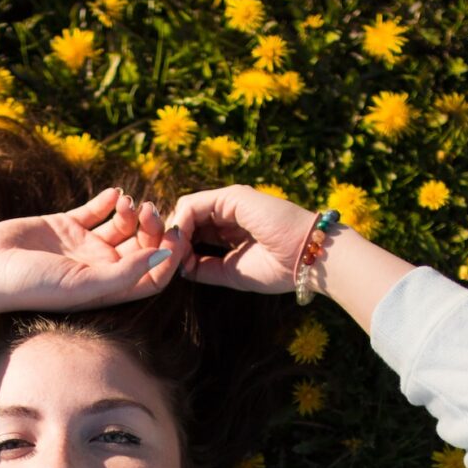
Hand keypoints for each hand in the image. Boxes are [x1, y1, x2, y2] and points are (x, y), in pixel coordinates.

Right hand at [0, 187, 185, 311]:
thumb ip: (125, 272)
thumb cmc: (32, 286)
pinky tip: (113, 193)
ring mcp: (82, 246)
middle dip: (152, 228)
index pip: (152, 276)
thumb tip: (165, 258)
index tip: (174, 234)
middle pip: (141, 247)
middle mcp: (99, 268)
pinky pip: (95, 210)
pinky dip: (108, 200)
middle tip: (150, 210)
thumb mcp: (83, 284)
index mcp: (108, 289)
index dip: (168, 257)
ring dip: (131, 212)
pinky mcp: (64, 225)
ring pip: (122, 226)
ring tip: (127, 201)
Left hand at [159, 184, 325, 293]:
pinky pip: (191, 205)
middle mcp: (228, 210)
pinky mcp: (230, 196)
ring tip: (167, 256)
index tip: (168, 268)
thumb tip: (178, 267)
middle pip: (185, 219)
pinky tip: (178, 245)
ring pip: (184, 211)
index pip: (193, 231)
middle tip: (159, 261)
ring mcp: (229, 201)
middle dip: (169, 240)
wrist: (307, 258)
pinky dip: (179, 225)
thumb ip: (205, 267)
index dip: (178, 248)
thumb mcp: (232, 271)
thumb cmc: (279, 268)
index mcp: (231, 227)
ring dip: (171, 234)